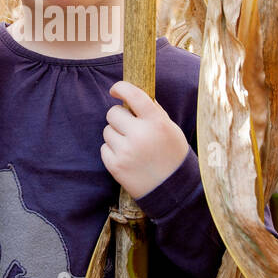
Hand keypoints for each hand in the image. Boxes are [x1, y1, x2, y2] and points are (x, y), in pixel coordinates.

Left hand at [100, 80, 189, 198]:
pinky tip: (128, 159)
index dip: (121, 88)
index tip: (115, 90)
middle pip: (113, 113)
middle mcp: (140, 135)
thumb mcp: (170, 129)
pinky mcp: (115, 166)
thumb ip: (153, 111)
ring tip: (132, 147)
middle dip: (120, 118)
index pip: (134, 95)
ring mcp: (126, 152)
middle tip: (131, 128)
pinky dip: (113, 151)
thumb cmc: (172, 155)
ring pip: (107, 131)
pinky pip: (104, 148)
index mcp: (157, 123)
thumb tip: (132, 95)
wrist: (173, 190)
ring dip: (116, 135)